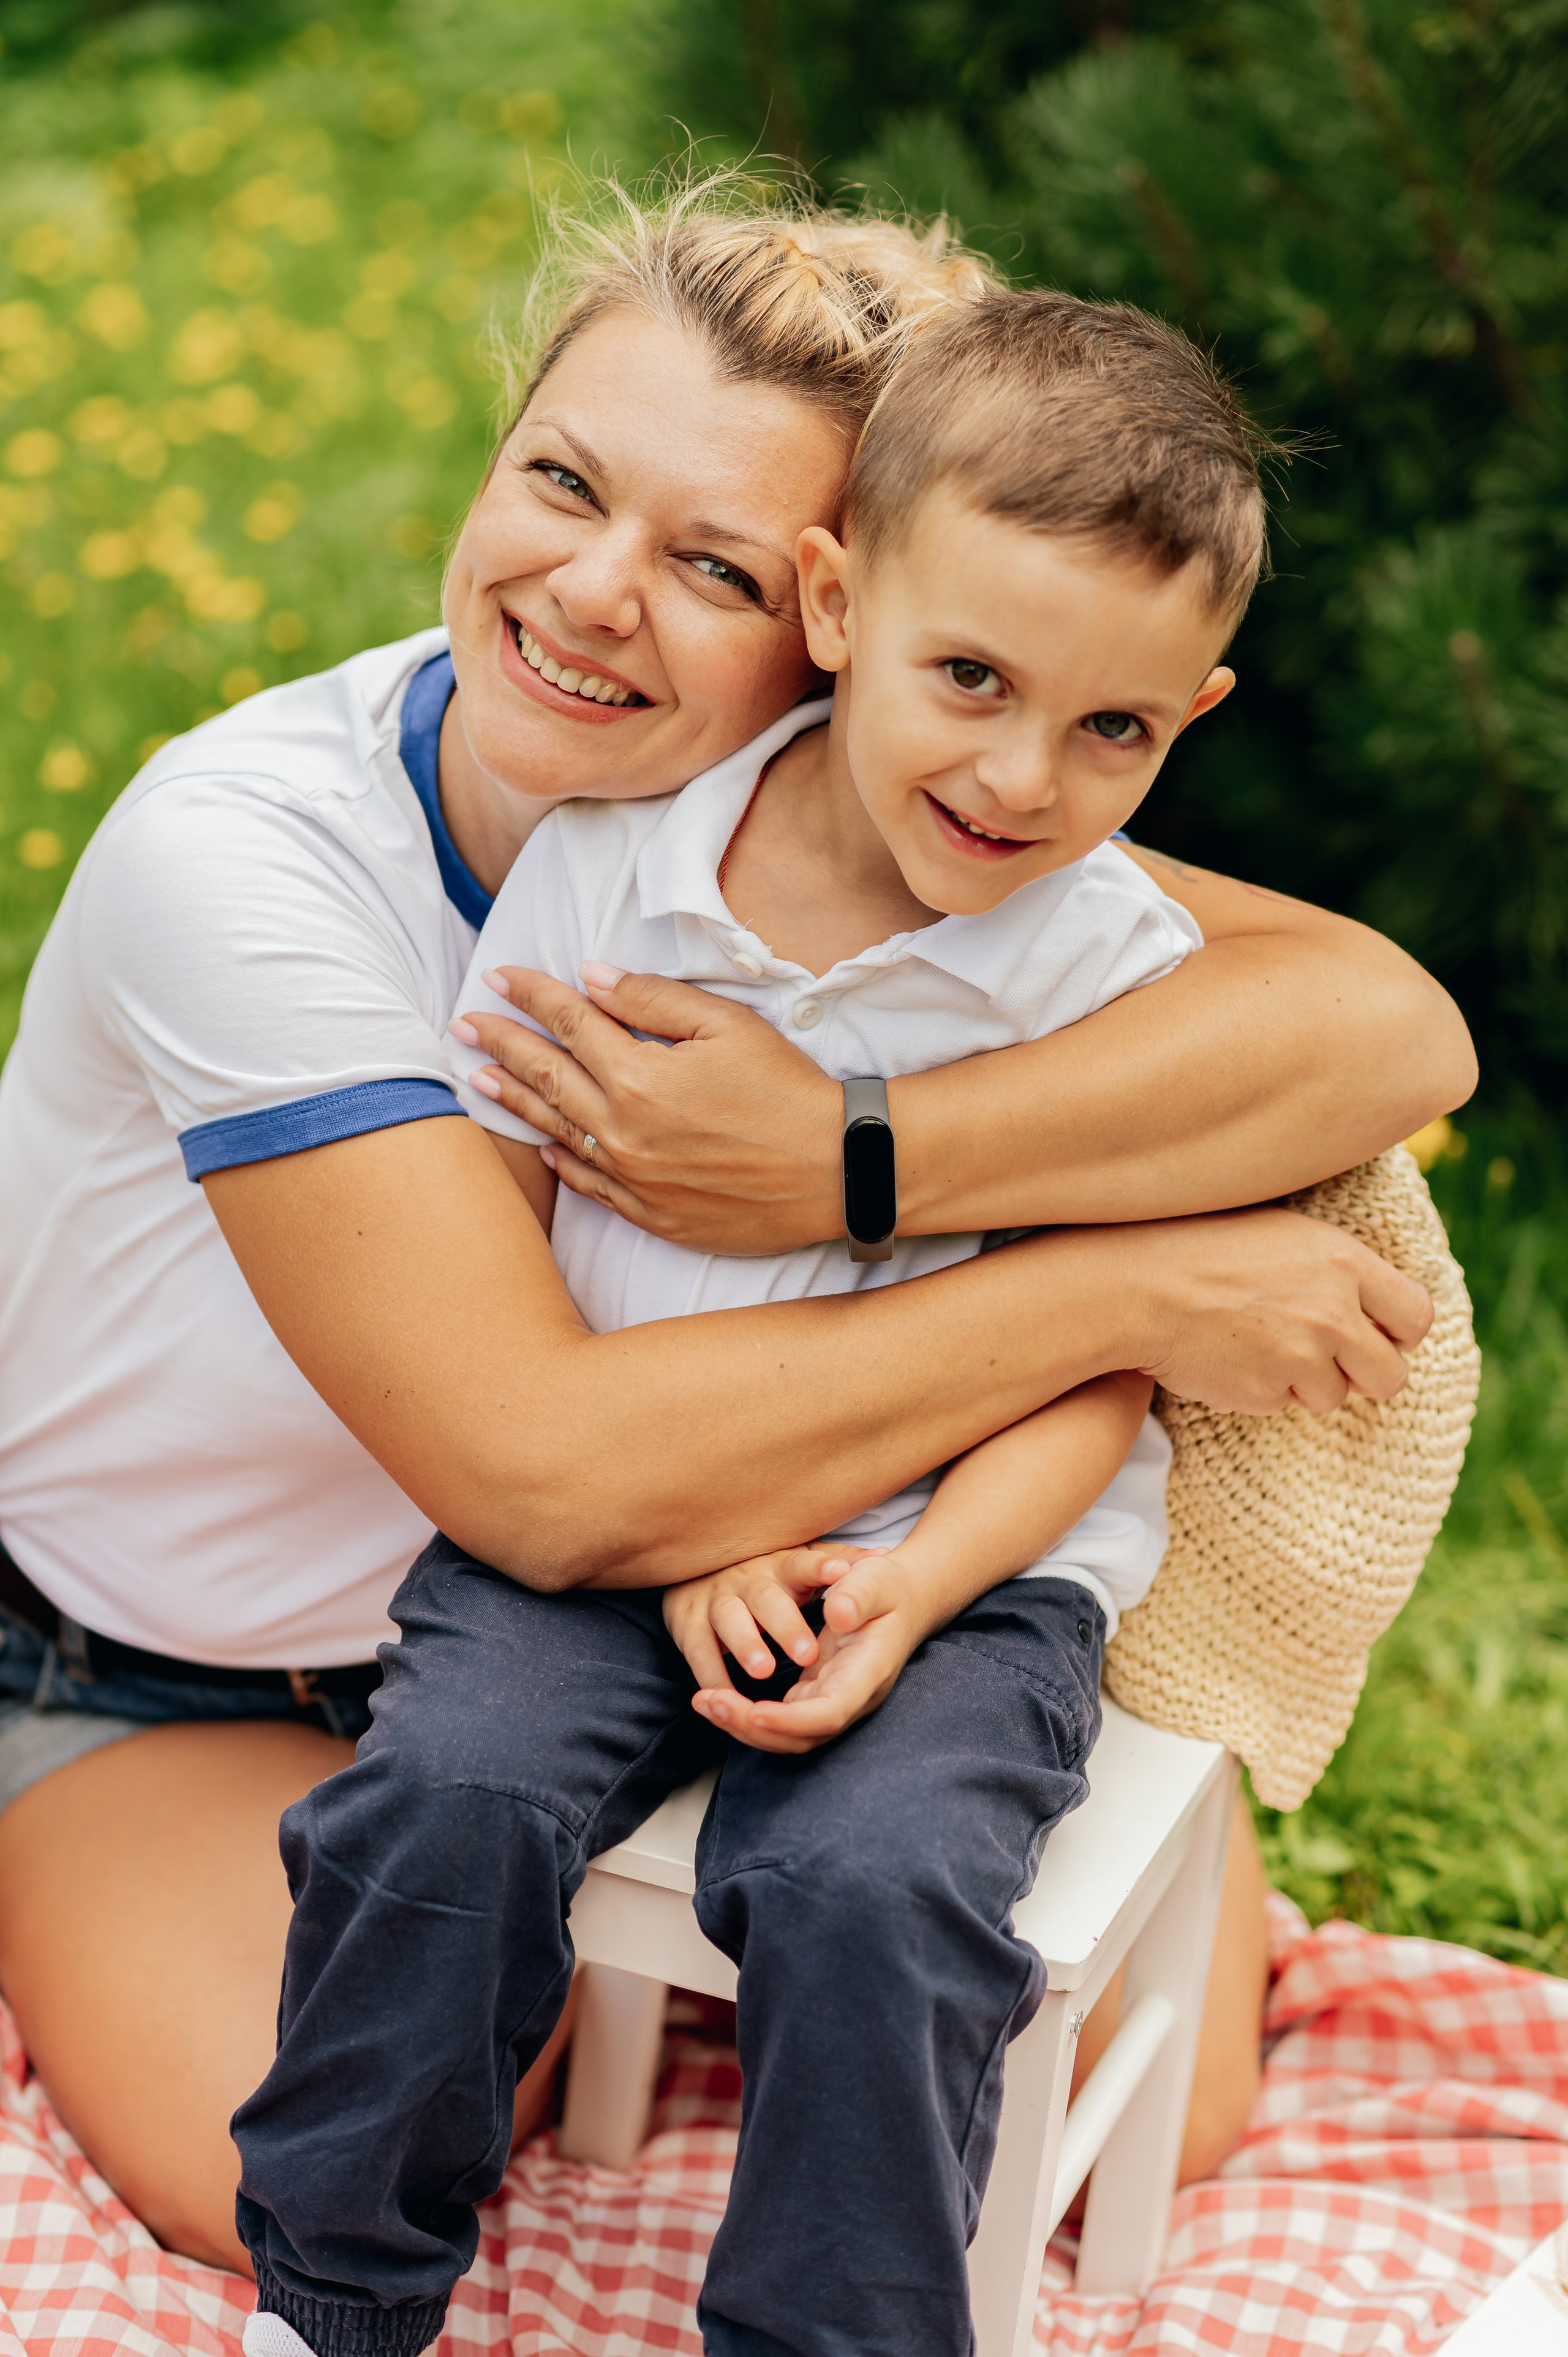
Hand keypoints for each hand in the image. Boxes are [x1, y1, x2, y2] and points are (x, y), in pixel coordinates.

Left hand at [455, 964, 842, 1252]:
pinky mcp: (654, 1214)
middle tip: (465, 1024)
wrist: (836, 1171)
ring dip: (515, 1101)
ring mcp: (634, 1179)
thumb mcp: (728, 1025)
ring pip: (558, 1131)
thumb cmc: (788, 1090)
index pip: (569, 1022)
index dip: (532, 994)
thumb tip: (590, 978)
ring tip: (479, 1079)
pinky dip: (562, 1162)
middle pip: (548, 1076)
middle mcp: (624, 1131)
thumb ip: (652, 999)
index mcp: (639, 1077)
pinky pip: (591, 1186)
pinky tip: (542, 1146)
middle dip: (502, 1044)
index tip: (500, 976)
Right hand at [662, 1544, 879, 1699]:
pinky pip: (698, 1651)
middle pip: (767, 1599)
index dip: (822, 1568)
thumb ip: (839, 1561)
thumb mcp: (800, 1560)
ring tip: (763, 1671)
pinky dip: (711, 1674)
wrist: (695, 1561)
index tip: (841, 1573)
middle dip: (785, 1625)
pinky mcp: (687, 1623)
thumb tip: (884, 1554)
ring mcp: (715, 1600)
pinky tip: (724, 1697)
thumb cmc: (766, 1572)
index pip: (804, 1563)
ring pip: (729, 1621)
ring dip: (745, 1645)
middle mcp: (747, 1579)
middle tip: (808, 1654)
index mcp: (780, 1565)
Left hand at [680, 1549, 925, 1756]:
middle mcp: (852, 1696)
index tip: (756, 1713)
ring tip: (704, 1701)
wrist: (904, 1598)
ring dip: (744, 1724)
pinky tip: (718, 1698)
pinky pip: (782, 1718)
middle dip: (754, 1727)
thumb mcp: (878, 1578)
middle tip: (709, 1702)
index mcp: (868, 1672)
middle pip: (804, 1735)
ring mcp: (834, 1699)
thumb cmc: (888, 1586)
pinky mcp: (817, 1693)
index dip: (792, 1721)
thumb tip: (837, 1613)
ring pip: (789, 1734)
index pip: (832, 1712)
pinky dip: (750, 1715)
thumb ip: (859, 1593)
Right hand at [1106, 1204, 1433, 1412]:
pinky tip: (1234, 1357)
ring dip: (1307, 1381)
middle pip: (1391, 1375)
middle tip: (1332, 1361)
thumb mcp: (1283, 1233)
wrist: (1136, 1286)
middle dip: (1366, 1374)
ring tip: (1262, 1346)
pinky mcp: (1267, 1393)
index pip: (1416, 1316)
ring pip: (1334, 1396)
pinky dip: (1266, 1390)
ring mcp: (1301, 1358)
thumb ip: (1338, 1267)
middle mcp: (1334, 1313)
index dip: (1400, 1333)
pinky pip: (1284, 1404)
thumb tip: (1376, 1304)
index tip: (1381, 1336)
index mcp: (1345, 1261)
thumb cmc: (1203, 1247)